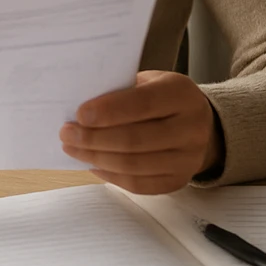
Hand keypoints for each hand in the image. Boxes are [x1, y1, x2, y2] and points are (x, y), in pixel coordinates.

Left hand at [59, 70, 221, 194]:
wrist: (199, 123)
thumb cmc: (161, 97)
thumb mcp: (148, 81)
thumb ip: (120, 90)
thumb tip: (79, 108)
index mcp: (181, 93)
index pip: (143, 103)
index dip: (109, 111)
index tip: (79, 114)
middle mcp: (191, 127)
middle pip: (136, 139)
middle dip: (94, 138)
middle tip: (66, 134)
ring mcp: (188, 158)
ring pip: (134, 165)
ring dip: (96, 158)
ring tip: (73, 149)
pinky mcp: (178, 180)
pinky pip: (138, 184)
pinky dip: (110, 176)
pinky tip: (92, 164)